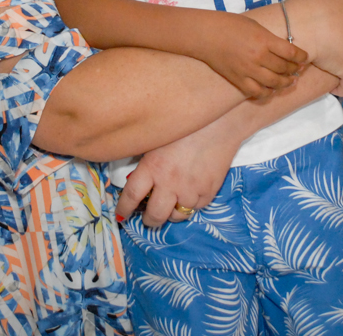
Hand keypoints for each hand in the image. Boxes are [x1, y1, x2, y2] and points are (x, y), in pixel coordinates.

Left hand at [115, 123, 238, 227]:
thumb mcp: (157, 139)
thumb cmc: (185, 126)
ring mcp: (191, 189)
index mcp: (152, 167)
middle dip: (149, 221)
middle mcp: (169, 183)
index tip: (122, 215)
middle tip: (148, 218)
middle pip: (155, 215)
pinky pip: (196, 208)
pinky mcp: (209, 192)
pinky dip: (191, 204)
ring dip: (171, 213)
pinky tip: (190, 193)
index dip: (124, 209)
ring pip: (177, 216)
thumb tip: (135, 178)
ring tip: (171, 204)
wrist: (220, 121)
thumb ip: (146, 161)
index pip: (131, 196)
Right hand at [196, 15, 308, 98]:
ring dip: (285, 83)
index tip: (305, 58)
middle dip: (294, 70)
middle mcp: (258, 56)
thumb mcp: (255, 26)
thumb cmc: (230, 25)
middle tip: (298, 69)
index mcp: (264, 40)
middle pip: (284, 68)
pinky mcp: (238, 80)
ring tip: (290, 81)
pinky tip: (272, 89)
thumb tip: (285, 51)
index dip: (301, 57)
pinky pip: (257, 92)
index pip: (291, 53)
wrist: (206, 35)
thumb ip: (270, 39)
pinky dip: (268, 92)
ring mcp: (248, 70)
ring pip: (274, 83)